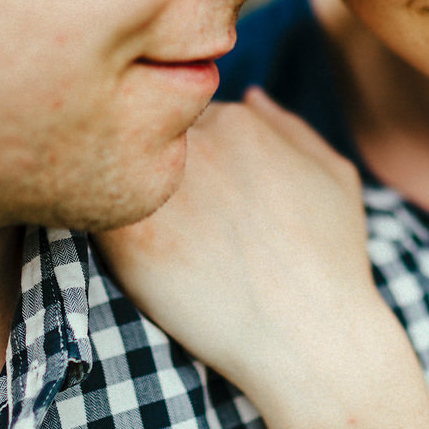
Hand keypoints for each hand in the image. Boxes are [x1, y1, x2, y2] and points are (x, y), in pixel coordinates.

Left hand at [99, 90, 428, 428]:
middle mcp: (192, 140)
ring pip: (121, 171)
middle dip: (155, 164)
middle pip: (149, 138)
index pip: (186, 112)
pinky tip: (136, 259)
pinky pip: (95, 212)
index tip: (200, 189)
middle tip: (176, 216)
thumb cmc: (332, 259)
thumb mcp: (334, 175)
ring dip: (127, 191)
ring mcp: (156, 184)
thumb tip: (251, 95)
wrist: (309, 333)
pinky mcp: (126, 236)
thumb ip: (291, 126)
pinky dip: (105, 226)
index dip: (190, 152)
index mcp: (236, 118)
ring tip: (160, 240)